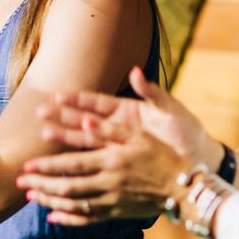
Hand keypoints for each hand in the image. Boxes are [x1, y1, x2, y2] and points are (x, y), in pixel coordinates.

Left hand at [17, 117, 190, 225]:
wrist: (183, 187)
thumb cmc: (162, 156)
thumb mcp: (140, 136)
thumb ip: (112, 130)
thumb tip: (87, 122)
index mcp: (112, 160)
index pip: (73, 164)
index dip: (48, 165)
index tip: (28, 164)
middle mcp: (109, 183)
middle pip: (68, 186)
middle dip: (42, 184)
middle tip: (20, 182)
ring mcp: (112, 201)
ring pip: (74, 204)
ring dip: (50, 201)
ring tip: (31, 196)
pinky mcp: (116, 213)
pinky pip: (88, 219)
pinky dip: (69, 219)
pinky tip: (53, 217)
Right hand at [37, 66, 219, 164]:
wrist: (198, 157)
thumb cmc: (186, 130)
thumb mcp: (170, 108)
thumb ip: (151, 92)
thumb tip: (135, 71)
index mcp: (127, 111)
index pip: (96, 101)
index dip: (77, 98)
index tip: (57, 95)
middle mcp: (118, 128)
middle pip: (84, 120)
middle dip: (62, 116)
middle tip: (39, 112)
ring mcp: (117, 146)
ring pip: (86, 142)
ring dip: (66, 140)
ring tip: (43, 137)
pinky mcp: (121, 164)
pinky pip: (97, 163)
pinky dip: (81, 165)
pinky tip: (63, 166)